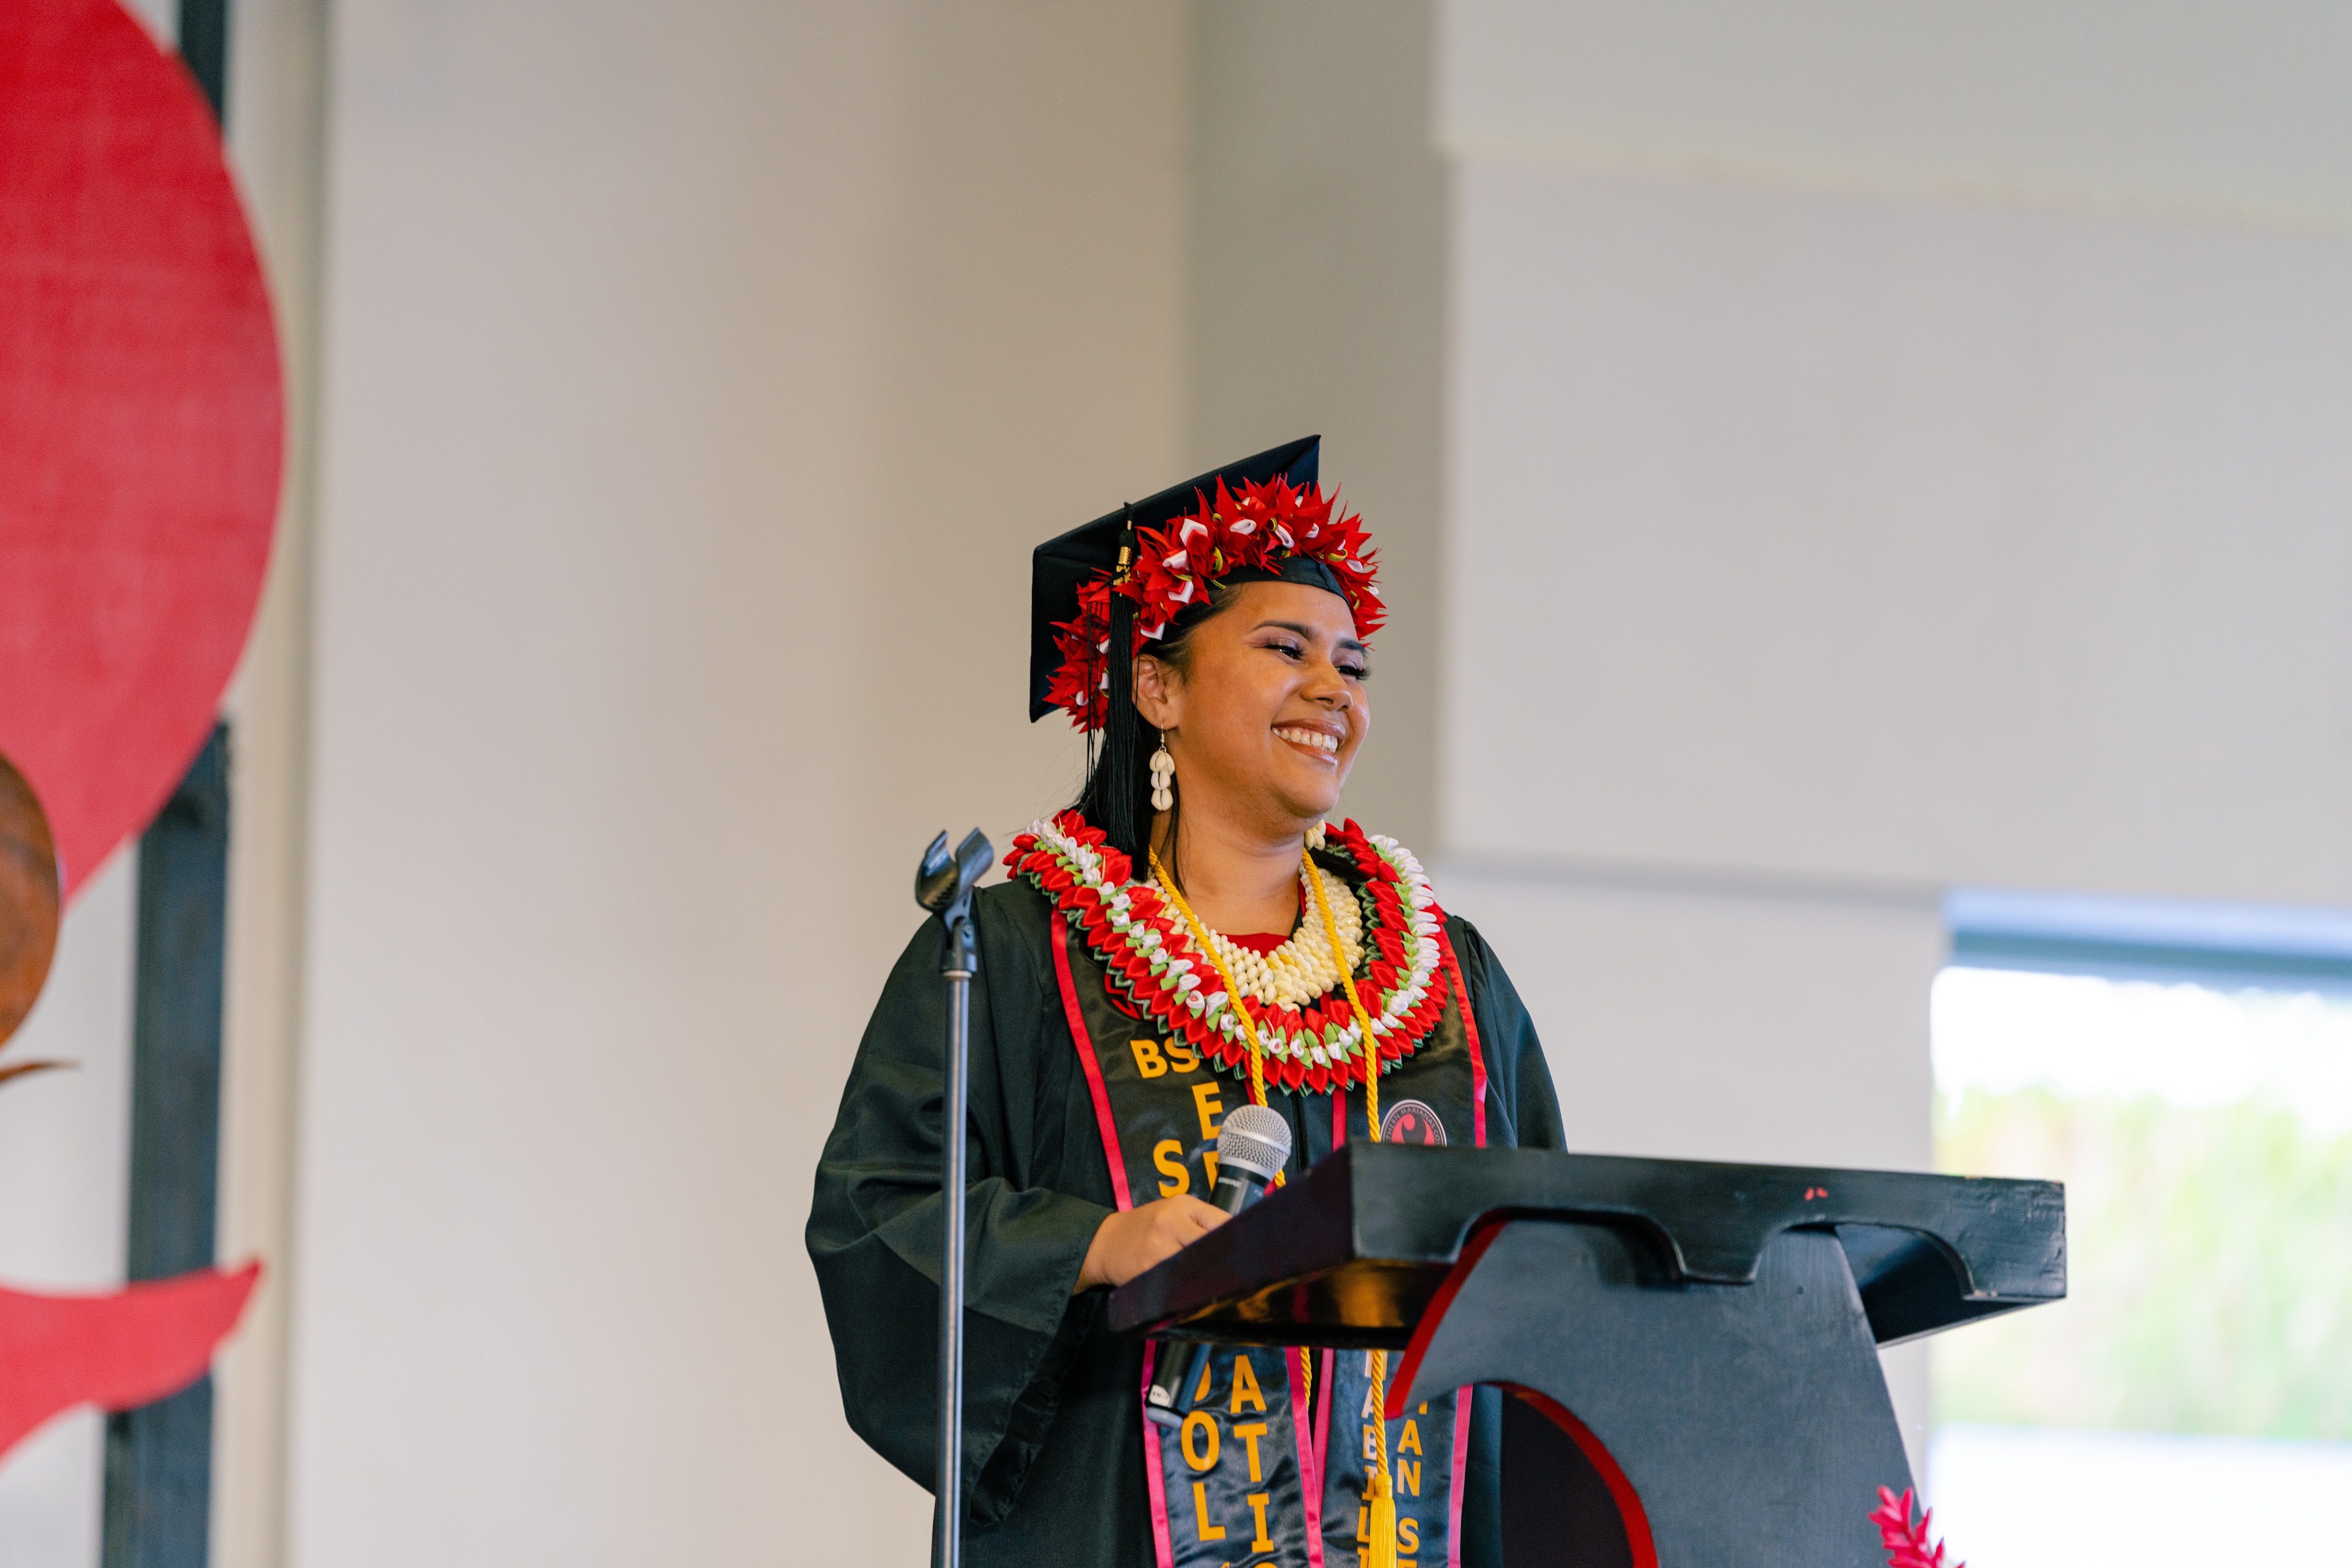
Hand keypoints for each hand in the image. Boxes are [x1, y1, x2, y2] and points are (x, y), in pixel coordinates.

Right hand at [1076, 1196, 1227, 1291]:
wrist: (1104, 1242)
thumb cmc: (1146, 1227)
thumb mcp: (1174, 1212)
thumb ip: (1202, 1222)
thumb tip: (1240, 1242)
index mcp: (1183, 1205)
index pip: (1223, 1222)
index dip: (1238, 1241)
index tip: (1248, 1255)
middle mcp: (1171, 1222)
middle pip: (1212, 1245)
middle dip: (1225, 1262)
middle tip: (1238, 1275)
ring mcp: (1159, 1247)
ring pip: (1196, 1267)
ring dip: (1209, 1277)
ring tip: (1219, 1286)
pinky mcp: (1148, 1270)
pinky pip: (1177, 1283)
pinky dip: (1189, 1289)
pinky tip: (1195, 1292)